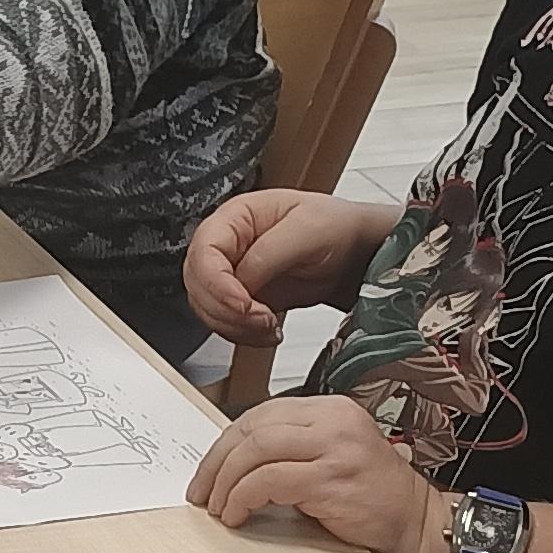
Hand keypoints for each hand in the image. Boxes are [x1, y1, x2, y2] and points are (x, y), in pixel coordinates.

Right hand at [181, 188, 389, 344]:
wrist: (355, 253)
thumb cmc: (335, 227)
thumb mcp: (309, 229)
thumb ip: (270, 252)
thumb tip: (242, 278)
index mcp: (235, 217)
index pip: (203, 252)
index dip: (216, 283)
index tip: (243, 303)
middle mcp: (227, 245)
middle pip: (198, 284)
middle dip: (225, 310)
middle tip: (261, 319)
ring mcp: (233, 274)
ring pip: (207, 308)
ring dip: (235, 326)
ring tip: (269, 326)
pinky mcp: (243, 299)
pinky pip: (225, 323)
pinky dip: (244, 335)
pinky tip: (269, 331)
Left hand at [186, 393, 438, 552]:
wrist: (414, 523)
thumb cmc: (370, 496)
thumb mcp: (329, 457)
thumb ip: (290, 450)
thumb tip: (231, 462)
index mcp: (330, 410)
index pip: (261, 414)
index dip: (226, 443)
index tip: (208, 470)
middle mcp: (334, 421)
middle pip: (253, 428)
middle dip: (217, 461)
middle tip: (202, 490)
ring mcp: (336, 447)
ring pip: (257, 449)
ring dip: (226, 481)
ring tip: (218, 505)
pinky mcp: (333, 478)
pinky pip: (270, 480)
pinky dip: (243, 497)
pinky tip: (237, 513)